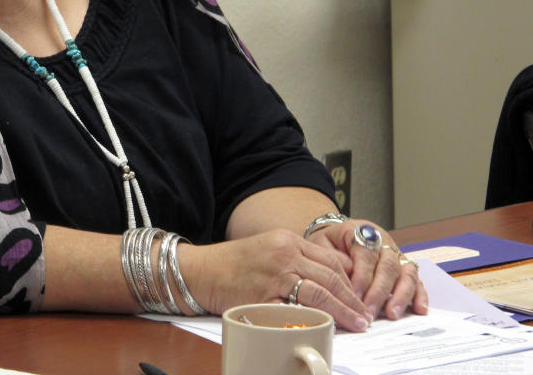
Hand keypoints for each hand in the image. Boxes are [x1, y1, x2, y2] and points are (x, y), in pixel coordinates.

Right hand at [179, 229, 371, 331]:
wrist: (200, 270)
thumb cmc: (232, 264)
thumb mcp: (268, 249)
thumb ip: (295, 259)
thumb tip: (325, 281)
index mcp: (287, 240)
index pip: (331, 260)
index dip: (351, 281)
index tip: (361, 297)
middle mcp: (284, 253)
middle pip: (331, 276)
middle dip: (353, 299)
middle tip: (365, 316)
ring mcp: (275, 274)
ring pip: (321, 292)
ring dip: (343, 311)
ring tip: (356, 324)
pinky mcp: (265, 295)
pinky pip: (297, 308)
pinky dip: (316, 318)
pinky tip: (327, 327)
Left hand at [307, 219, 428, 320]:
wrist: (337, 235)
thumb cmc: (329, 243)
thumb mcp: (322, 244)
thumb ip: (332, 259)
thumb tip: (343, 280)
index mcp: (361, 232)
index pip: (366, 256)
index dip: (362, 278)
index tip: (355, 297)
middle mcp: (383, 242)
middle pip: (388, 266)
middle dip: (379, 292)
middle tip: (370, 312)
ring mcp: (397, 254)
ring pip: (406, 272)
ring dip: (401, 295)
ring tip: (392, 314)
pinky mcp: (405, 266)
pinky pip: (417, 280)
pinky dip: (420, 295)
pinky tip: (419, 309)